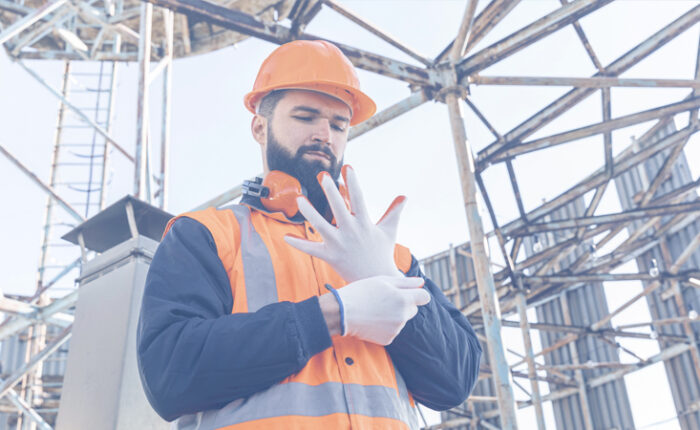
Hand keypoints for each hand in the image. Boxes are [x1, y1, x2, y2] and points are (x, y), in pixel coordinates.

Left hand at [284, 165, 406, 282]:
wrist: (377, 280)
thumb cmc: (382, 253)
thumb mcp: (389, 231)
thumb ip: (394, 212)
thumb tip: (404, 196)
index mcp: (365, 223)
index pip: (359, 199)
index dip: (353, 183)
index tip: (348, 167)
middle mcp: (351, 232)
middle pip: (339, 208)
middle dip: (331, 191)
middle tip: (323, 176)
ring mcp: (339, 244)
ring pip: (321, 226)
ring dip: (310, 212)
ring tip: (300, 199)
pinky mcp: (330, 256)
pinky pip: (312, 249)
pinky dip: (299, 244)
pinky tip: (286, 236)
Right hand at [336, 276, 430, 344]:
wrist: (342, 313)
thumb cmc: (361, 292)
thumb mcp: (383, 281)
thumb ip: (406, 282)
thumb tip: (422, 282)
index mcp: (403, 300)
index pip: (424, 297)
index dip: (417, 294)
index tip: (408, 292)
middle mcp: (403, 316)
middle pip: (413, 309)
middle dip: (404, 304)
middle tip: (385, 300)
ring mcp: (396, 329)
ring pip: (402, 320)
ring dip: (394, 315)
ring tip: (376, 309)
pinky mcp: (388, 339)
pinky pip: (393, 330)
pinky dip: (386, 326)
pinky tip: (373, 320)